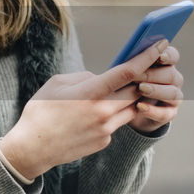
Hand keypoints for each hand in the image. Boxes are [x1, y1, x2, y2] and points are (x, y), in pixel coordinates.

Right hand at [1, 40, 168, 179]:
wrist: (32, 148)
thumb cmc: (41, 112)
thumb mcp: (57, 84)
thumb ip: (84, 77)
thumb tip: (101, 78)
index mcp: (91, 93)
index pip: (128, 72)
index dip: (146, 57)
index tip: (160, 45)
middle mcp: (103, 112)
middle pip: (136, 91)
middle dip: (144, 78)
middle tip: (147, 67)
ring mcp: (106, 129)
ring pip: (131, 108)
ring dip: (131, 98)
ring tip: (125, 89)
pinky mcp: (104, 141)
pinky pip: (116, 123)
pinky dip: (113, 115)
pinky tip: (98, 113)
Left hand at [132, 44, 183, 132]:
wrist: (125, 111)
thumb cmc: (124, 84)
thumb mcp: (126, 72)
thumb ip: (131, 62)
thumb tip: (129, 52)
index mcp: (165, 64)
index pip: (173, 56)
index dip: (168, 55)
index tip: (159, 56)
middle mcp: (173, 79)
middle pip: (171, 74)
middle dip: (153, 74)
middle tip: (136, 76)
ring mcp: (174, 97)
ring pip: (172, 93)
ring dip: (156, 90)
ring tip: (140, 89)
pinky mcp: (169, 114)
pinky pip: (165, 113)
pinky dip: (153, 110)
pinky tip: (140, 107)